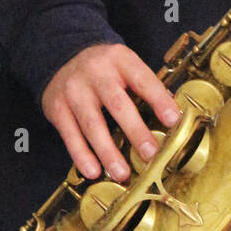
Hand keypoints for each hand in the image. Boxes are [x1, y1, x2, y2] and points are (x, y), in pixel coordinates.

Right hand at [41, 43, 181, 182]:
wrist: (62, 57)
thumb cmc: (105, 69)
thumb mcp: (126, 66)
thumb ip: (146, 86)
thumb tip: (173, 115)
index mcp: (120, 59)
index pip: (143, 80)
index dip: (159, 100)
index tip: (173, 120)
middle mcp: (95, 73)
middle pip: (117, 104)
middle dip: (136, 131)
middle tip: (151, 154)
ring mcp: (74, 90)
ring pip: (93, 124)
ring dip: (108, 152)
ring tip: (122, 173)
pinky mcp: (57, 107)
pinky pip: (70, 135)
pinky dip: (82, 155)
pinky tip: (93, 171)